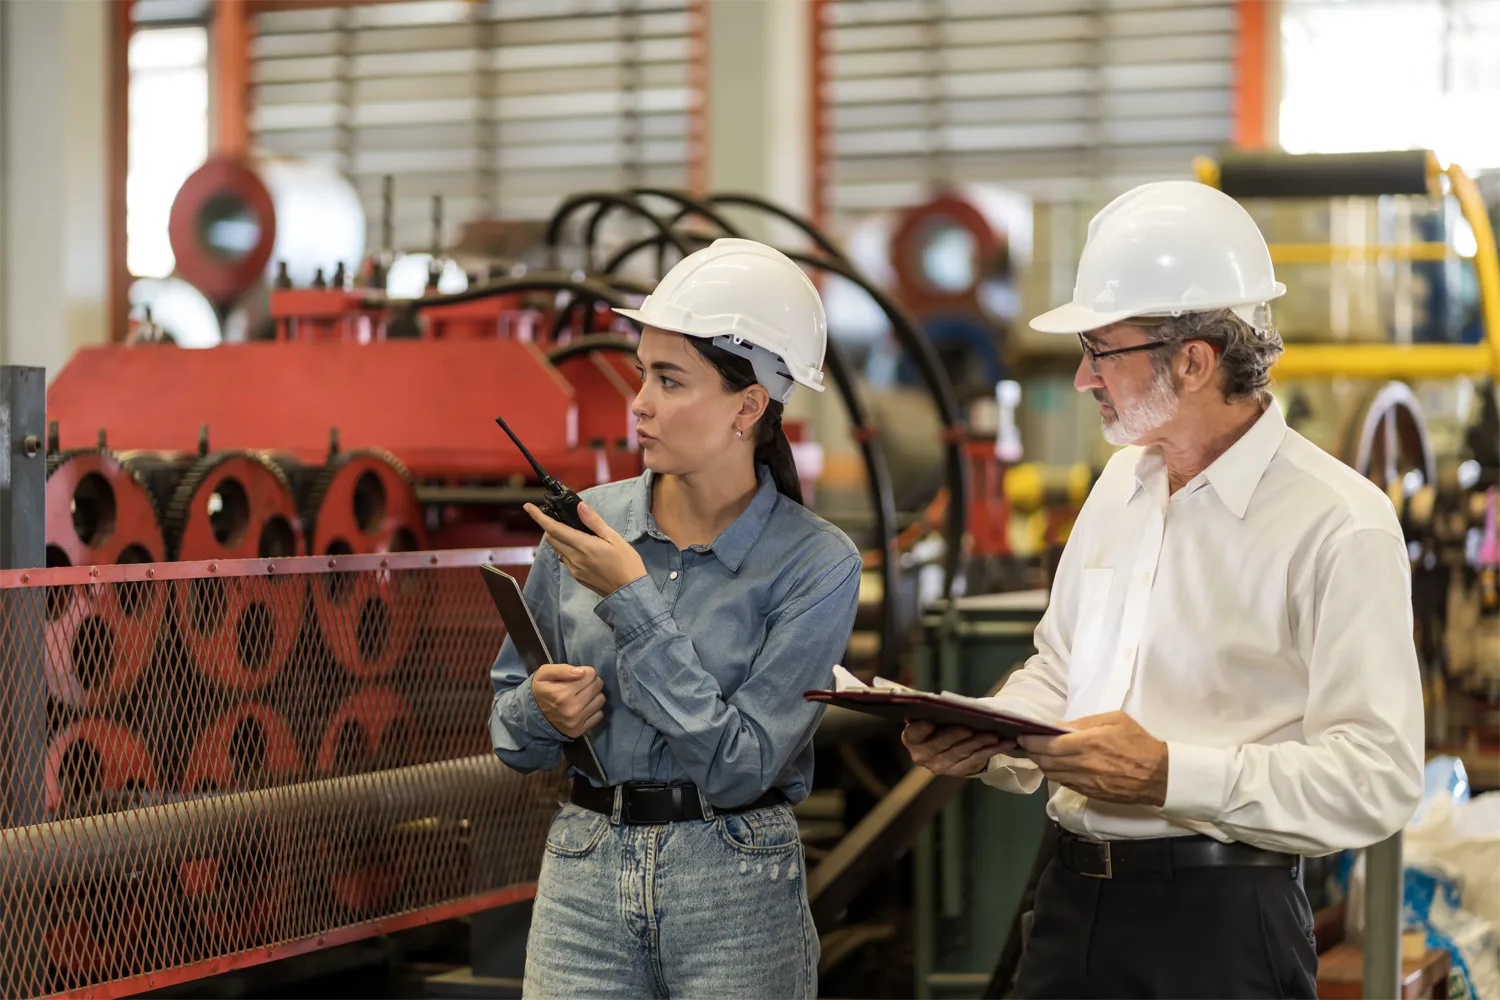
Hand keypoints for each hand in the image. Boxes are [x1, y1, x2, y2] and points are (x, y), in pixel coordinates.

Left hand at [525, 502, 646, 597]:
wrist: (629, 592)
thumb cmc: (626, 563)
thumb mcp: (614, 538)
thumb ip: (594, 522)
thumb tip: (580, 506)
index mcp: (582, 546)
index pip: (554, 528)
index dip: (539, 517)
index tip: (528, 506)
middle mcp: (573, 558)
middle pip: (552, 539)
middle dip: (551, 526)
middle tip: (560, 517)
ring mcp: (574, 569)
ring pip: (558, 549)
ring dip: (560, 539)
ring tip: (575, 533)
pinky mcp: (577, 577)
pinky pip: (566, 560)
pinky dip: (568, 550)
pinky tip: (582, 549)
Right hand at [532, 663, 604, 737]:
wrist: (531, 715)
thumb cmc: (540, 691)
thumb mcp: (544, 673)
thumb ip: (562, 669)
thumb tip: (582, 672)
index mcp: (563, 693)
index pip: (591, 674)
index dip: (585, 672)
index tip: (578, 675)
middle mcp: (572, 709)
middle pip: (597, 686)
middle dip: (591, 682)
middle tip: (580, 685)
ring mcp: (576, 721)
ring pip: (600, 699)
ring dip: (594, 695)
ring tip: (582, 695)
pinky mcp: (580, 730)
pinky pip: (599, 715)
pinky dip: (593, 709)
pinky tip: (583, 707)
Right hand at [902, 720, 1014, 776]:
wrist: (950, 745)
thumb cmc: (941, 723)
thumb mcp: (936, 717)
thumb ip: (938, 712)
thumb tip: (953, 705)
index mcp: (912, 738)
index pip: (913, 733)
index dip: (920, 729)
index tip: (930, 722)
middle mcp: (923, 755)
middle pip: (940, 744)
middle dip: (956, 735)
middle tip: (970, 727)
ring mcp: (941, 766)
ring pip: (962, 752)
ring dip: (979, 742)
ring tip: (994, 734)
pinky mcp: (959, 771)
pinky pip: (977, 759)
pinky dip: (992, 750)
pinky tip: (1004, 742)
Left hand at [1017, 711, 1167, 805]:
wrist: (1160, 775)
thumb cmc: (1138, 742)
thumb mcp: (1115, 720)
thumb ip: (1085, 722)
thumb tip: (1060, 727)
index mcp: (1089, 743)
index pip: (1049, 746)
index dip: (1031, 742)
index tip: (1022, 735)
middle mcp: (1084, 764)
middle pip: (1046, 762)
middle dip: (1032, 753)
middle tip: (1026, 744)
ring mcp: (1087, 782)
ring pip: (1052, 775)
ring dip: (1042, 765)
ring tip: (1038, 755)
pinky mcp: (1091, 794)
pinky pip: (1065, 784)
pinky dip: (1056, 775)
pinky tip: (1056, 767)